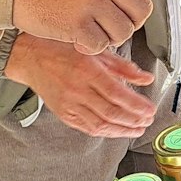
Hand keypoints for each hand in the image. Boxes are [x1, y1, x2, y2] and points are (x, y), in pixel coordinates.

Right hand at [6, 35, 156, 136]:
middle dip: (133, 120)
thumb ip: (123, 67)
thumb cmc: (61, 49)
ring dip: (122, 130)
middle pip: (111, 112)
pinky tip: (117, 131)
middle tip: (147, 121)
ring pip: (100, 124)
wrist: (30, 57)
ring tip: (137, 129)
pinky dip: (105, 132)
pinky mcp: (64, 114)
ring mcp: (69, 104)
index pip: (118, 94)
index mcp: (87, 70)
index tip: (151, 109)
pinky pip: (87, 127)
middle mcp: (78, 90)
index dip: (137, 105)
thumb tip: (146, 78)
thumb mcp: (95, 50)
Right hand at [13, 0, 180, 54]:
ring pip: (124, 32)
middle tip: (104, 19)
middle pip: (141, 12)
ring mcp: (92, 1)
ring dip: (108, 37)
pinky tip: (74, 35)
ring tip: (85, 25)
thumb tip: (132, 3)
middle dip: (128, 22)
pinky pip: (102, 45)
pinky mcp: (79, 23)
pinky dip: (91, 47)